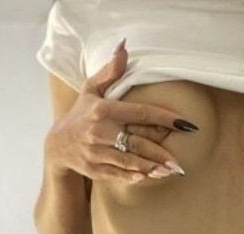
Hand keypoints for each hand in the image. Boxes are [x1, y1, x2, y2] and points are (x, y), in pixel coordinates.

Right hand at [44, 40, 193, 183]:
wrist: (57, 146)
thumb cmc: (81, 115)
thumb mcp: (91, 90)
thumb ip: (110, 71)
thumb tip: (124, 47)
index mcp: (103, 110)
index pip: (140, 113)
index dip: (165, 118)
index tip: (186, 125)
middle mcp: (99, 132)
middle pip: (137, 142)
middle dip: (160, 152)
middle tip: (179, 161)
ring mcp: (96, 152)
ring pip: (129, 161)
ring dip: (151, 167)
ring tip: (170, 171)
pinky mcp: (93, 169)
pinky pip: (117, 174)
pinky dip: (132, 176)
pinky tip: (148, 177)